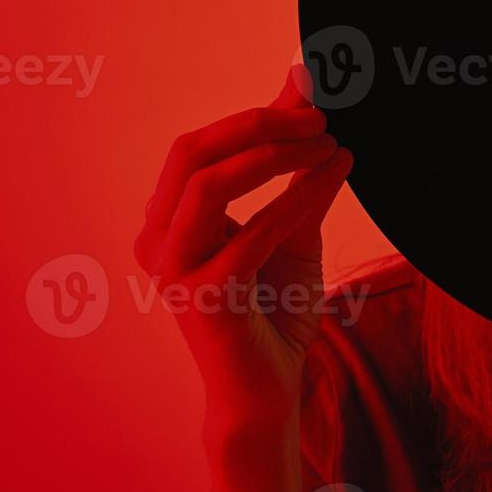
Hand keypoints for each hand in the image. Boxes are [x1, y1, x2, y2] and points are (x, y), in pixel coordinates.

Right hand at [133, 68, 352, 436]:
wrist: (266, 392)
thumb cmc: (276, 308)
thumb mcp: (292, 226)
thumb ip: (295, 170)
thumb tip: (310, 101)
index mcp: (169, 220)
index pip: (200, 147)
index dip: (254, 115)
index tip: (312, 98)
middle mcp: (158, 240)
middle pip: (190, 152)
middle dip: (257, 123)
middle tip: (318, 115)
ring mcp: (173, 269)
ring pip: (208, 184)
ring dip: (274, 154)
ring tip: (328, 143)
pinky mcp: (204, 297)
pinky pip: (253, 232)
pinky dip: (298, 196)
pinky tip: (334, 175)